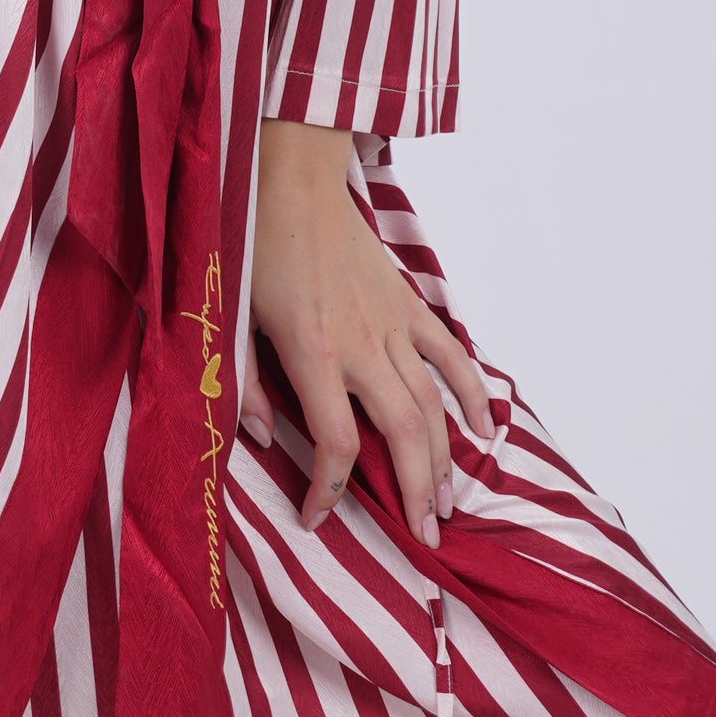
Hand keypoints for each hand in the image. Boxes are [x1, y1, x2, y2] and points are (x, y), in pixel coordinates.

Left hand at [242, 119, 492, 547]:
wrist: (291, 179)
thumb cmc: (252, 246)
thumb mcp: (232, 319)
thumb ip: (242, 385)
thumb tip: (262, 440)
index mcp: (313, 352)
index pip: (337, 442)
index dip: (329, 491)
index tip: (316, 519)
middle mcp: (361, 344)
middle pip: (404, 433)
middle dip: (416, 491)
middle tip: (424, 537)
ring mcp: (391, 323)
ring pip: (432, 403)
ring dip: (445, 458)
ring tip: (448, 504)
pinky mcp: (407, 302)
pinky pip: (450, 353)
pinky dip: (471, 391)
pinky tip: (483, 429)